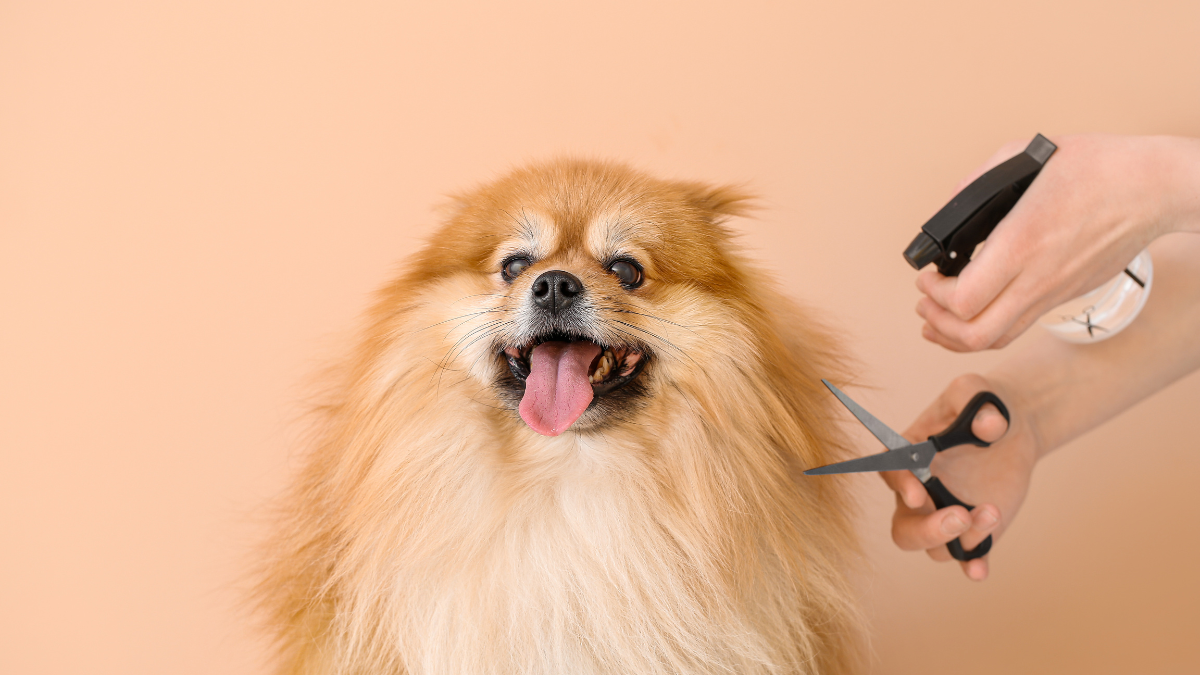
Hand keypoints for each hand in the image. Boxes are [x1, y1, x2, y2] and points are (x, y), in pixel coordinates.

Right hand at [881, 374, 1037, 579]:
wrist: (1012, 425)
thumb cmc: (982, 403)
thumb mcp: (977, 390)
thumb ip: (976, 401)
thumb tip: (989, 428)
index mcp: (909, 456)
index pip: (891, 473)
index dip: (900, 485)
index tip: (919, 493)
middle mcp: (920, 493)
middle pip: (904, 530)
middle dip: (927, 530)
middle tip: (958, 516)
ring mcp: (945, 515)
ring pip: (938, 547)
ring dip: (963, 537)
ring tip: (993, 510)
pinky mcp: (973, 530)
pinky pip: (966, 556)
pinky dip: (972, 565)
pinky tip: (980, 569)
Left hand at [916, 134, 1196, 350]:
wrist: (1154, 188)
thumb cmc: (1099, 168)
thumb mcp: (1026, 157)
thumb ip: (978, 182)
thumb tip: (950, 207)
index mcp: (1022, 244)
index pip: (964, 299)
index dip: (934, 295)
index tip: (925, 276)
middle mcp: (1037, 278)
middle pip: (976, 334)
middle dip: (938, 324)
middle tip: (924, 302)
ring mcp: (1053, 292)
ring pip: (997, 339)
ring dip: (958, 336)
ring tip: (937, 319)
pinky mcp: (1065, 296)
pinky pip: (1018, 327)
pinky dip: (987, 330)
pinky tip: (974, 315)